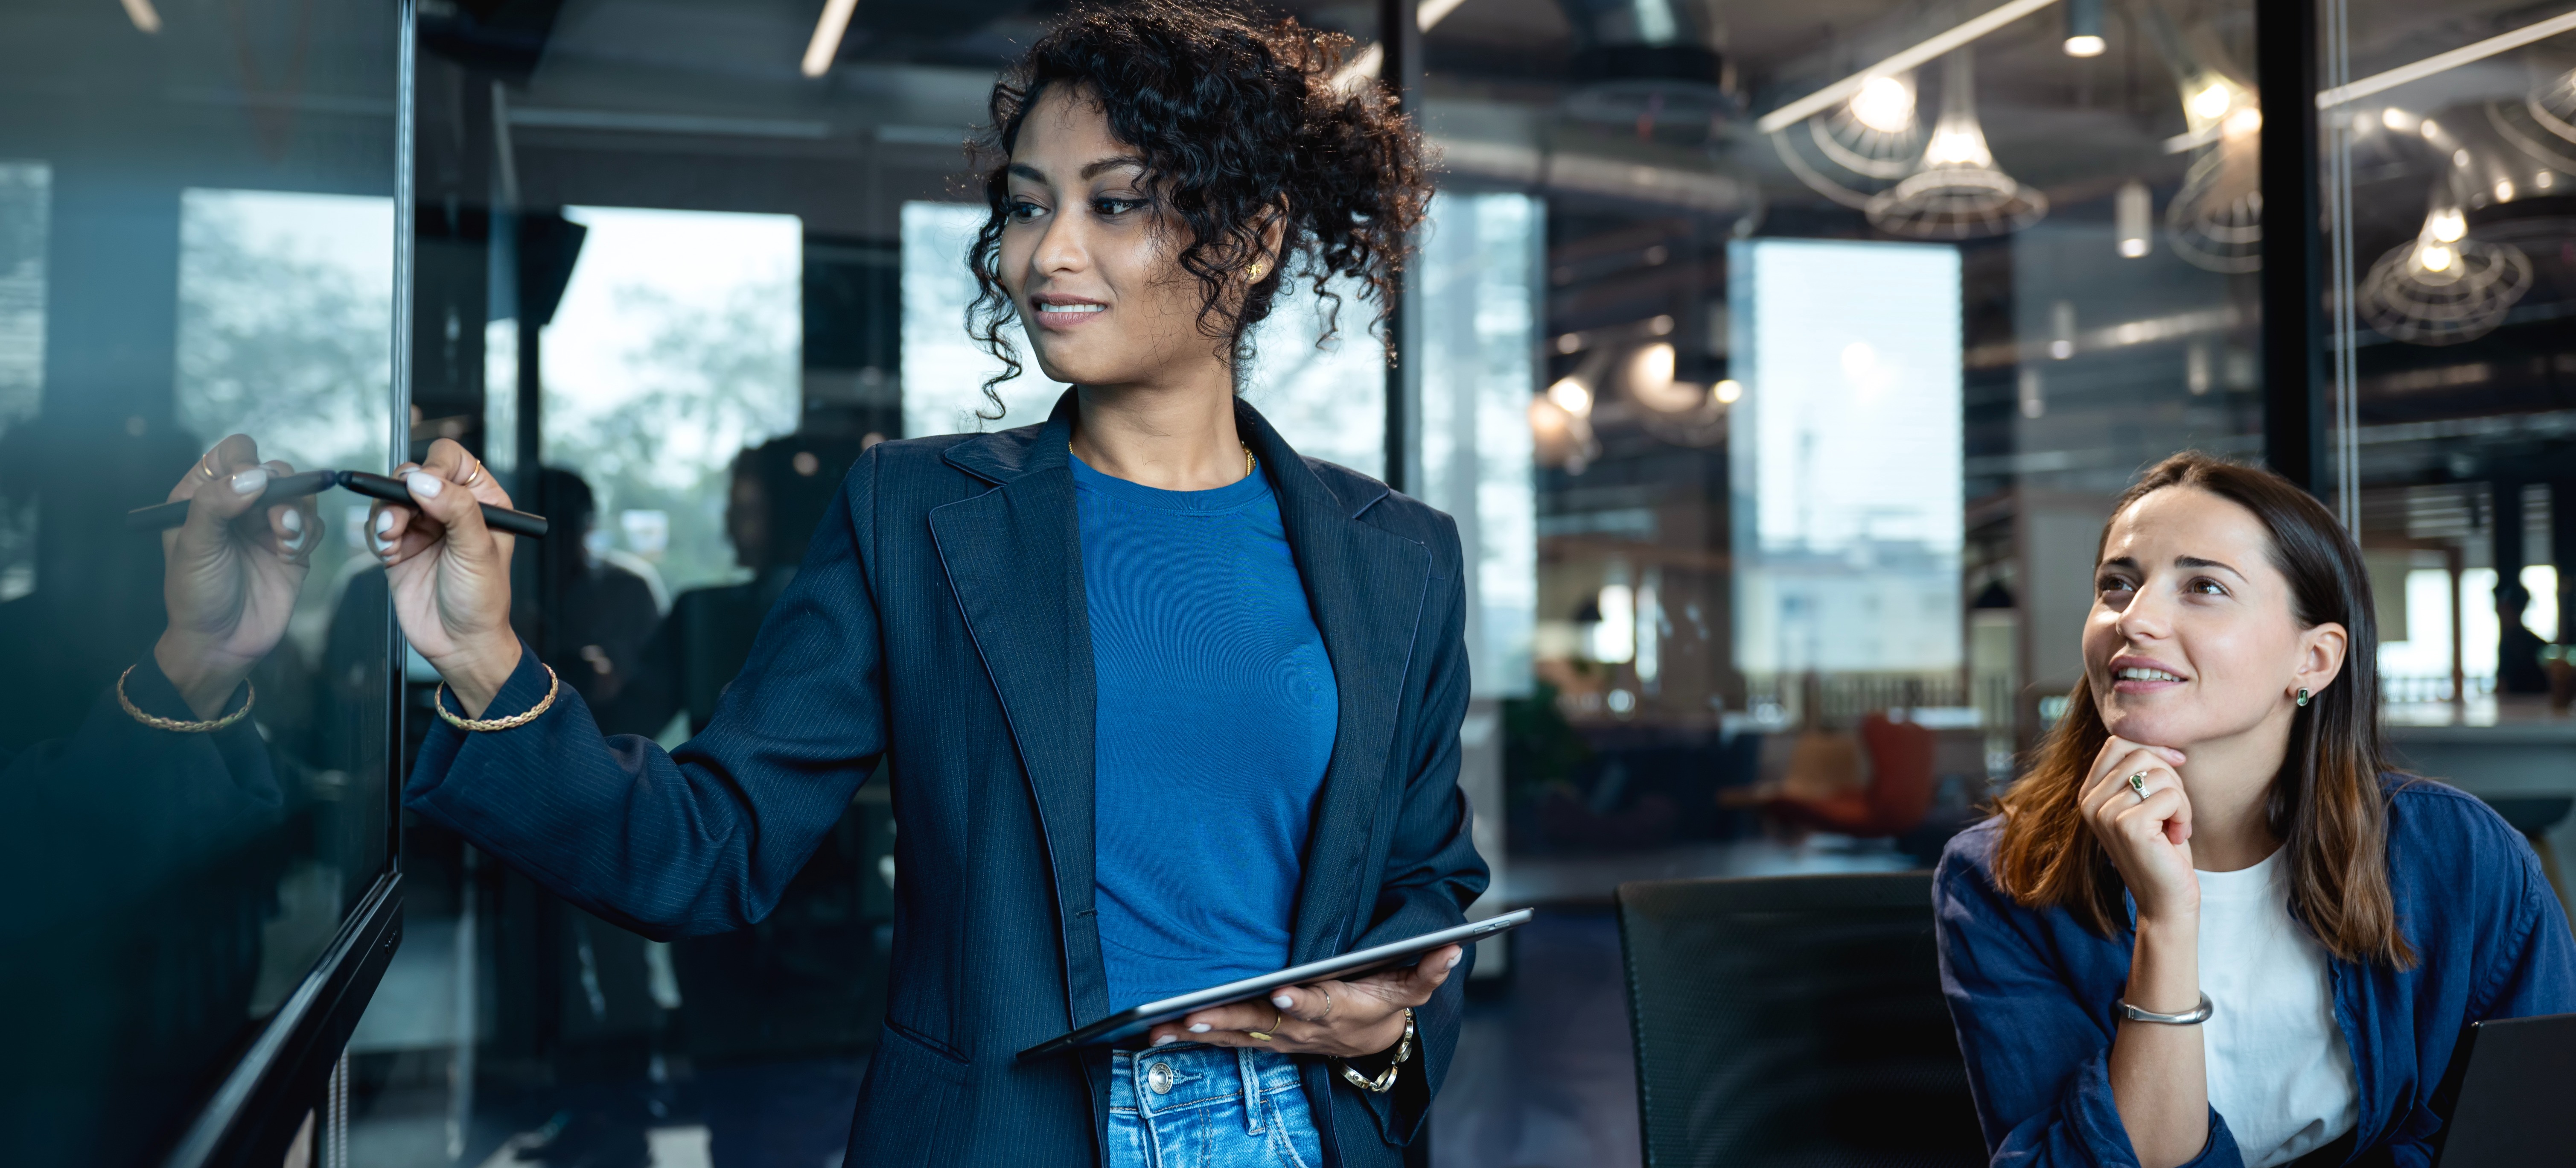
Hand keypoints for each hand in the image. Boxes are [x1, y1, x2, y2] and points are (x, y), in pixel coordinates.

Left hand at [155, 435, 320, 717]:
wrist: (221, 643)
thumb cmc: (196, 594)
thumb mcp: (195, 545)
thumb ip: (217, 504)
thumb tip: (255, 477)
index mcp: (203, 496)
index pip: (232, 455)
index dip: (246, 463)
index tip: (252, 485)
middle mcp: (239, 506)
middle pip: (274, 471)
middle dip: (280, 489)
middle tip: (275, 516)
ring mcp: (268, 527)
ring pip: (300, 495)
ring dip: (297, 513)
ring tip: (284, 539)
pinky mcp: (294, 548)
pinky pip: (315, 524)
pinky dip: (308, 534)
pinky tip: (289, 554)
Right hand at [372, 438, 519, 713]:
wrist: (459, 643)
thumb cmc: (482, 600)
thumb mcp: (476, 550)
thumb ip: (455, 509)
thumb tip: (423, 481)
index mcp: (482, 501)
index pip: (451, 460)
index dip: (432, 469)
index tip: (422, 492)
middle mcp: (451, 509)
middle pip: (413, 475)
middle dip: (399, 496)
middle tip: (397, 522)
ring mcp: (423, 527)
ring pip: (390, 498)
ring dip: (384, 516)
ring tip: (391, 542)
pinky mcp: (400, 546)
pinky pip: (377, 524)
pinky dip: (376, 535)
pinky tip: (389, 554)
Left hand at [1142, 944, 1460, 1057]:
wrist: (1374, 1041)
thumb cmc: (1386, 1003)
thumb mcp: (1414, 987)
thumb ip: (1429, 969)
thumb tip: (1452, 947)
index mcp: (1339, 1009)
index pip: (1320, 1004)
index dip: (1301, 1000)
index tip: (1282, 992)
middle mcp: (1306, 1028)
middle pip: (1266, 1024)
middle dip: (1232, 1019)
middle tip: (1198, 1013)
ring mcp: (1283, 1037)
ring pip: (1241, 1035)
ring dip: (1205, 1031)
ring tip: (1168, 1025)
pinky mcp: (1267, 1039)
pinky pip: (1230, 1040)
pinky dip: (1199, 1038)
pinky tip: (1165, 1033)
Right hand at [2079, 736, 2197, 922]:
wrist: (2166, 900)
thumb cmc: (2162, 850)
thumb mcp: (2145, 804)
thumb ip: (2140, 773)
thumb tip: (2163, 741)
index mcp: (2088, 793)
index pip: (2118, 742)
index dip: (2154, 748)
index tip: (2176, 766)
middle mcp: (2089, 802)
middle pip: (2140, 754)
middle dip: (2171, 778)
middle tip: (2173, 810)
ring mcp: (2105, 814)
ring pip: (2159, 774)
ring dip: (2180, 800)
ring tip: (2174, 825)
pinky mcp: (2128, 826)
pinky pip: (2170, 796)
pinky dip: (2184, 814)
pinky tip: (2176, 837)